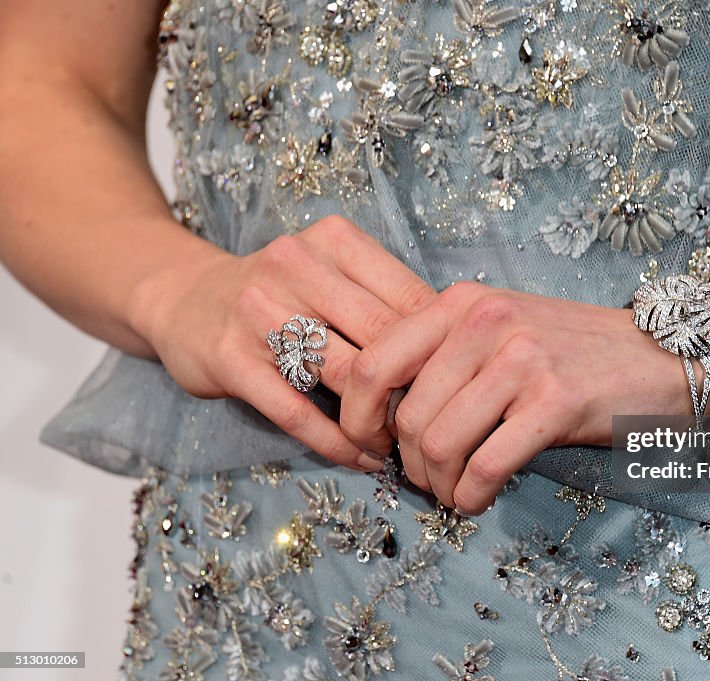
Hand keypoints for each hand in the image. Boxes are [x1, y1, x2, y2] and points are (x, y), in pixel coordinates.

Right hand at [128, 215, 435, 470]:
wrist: (183, 297)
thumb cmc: (280, 292)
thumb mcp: (331, 271)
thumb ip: (384, 297)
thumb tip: (456, 348)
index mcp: (333, 241)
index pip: (411, 297)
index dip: (442, 347)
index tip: (457, 383)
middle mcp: (296, 266)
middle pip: (383, 337)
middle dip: (415, 388)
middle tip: (435, 422)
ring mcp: (258, 312)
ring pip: (345, 376)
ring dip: (380, 422)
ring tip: (402, 446)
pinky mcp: (229, 359)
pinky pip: (297, 412)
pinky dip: (337, 444)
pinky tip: (361, 459)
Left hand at [338, 281, 690, 512]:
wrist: (665, 355)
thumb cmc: (577, 351)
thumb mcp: (503, 329)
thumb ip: (445, 356)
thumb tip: (387, 417)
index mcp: (462, 303)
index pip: (373, 362)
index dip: (356, 418)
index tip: (371, 449)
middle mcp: (486, 322)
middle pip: (406, 415)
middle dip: (407, 465)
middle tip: (425, 481)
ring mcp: (522, 360)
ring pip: (440, 444)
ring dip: (438, 485)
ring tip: (453, 492)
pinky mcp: (555, 402)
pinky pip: (486, 466)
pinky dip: (470, 497)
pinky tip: (477, 501)